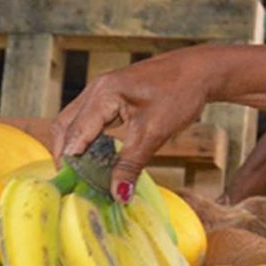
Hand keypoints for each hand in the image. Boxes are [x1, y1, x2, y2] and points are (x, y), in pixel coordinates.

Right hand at [52, 47, 221, 201]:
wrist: (200, 71)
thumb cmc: (180, 93)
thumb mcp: (154, 133)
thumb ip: (131, 164)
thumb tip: (118, 194)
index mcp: (103, 95)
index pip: (74, 134)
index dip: (70, 162)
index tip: (71, 188)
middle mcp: (96, 89)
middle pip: (65, 126)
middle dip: (65, 155)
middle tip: (73, 183)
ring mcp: (102, 90)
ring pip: (73, 122)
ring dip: (74, 147)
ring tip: (82, 175)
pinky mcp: (110, 95)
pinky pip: (87, 119)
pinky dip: (86, 139)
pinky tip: (97, 157)